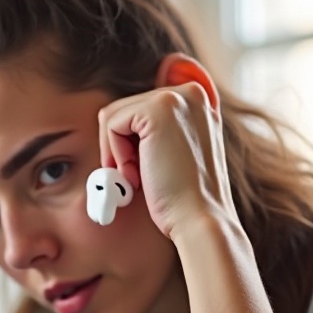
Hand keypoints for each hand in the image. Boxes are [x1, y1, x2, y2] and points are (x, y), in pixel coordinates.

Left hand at [97, 74, 236, 240]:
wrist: (200, 219)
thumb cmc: (187, 198)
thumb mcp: (180, 153)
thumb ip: (164, 130)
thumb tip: (126, 119)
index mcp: (199, 102)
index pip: (145, 106)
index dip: (135, 138)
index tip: (144, 162)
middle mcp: (191, 93)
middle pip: (127, 110)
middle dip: (123, 148)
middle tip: (138, 179)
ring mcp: (175, 98)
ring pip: (115, 116)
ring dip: (118, 153)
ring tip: (138, 179)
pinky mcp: (157, 109)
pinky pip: (111, 124)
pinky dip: (114, 154)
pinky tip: (135, 176)